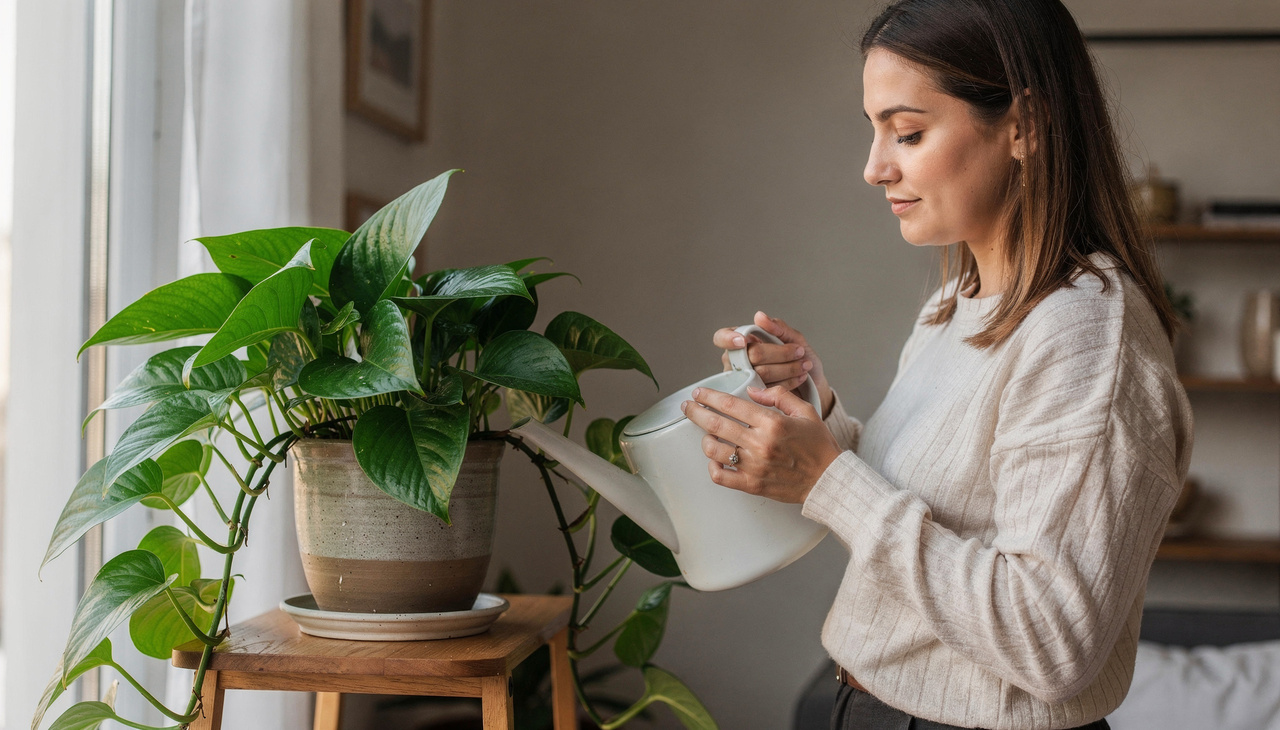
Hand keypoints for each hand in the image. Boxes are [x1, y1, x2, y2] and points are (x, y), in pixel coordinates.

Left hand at [680, 385, 842, 503]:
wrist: (829, 480)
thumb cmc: (818, 446)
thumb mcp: (804, 411)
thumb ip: (778, 396)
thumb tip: (752, 390)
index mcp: (772, 423)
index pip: (730, 405)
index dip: (709, 397)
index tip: (699, 393)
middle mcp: (760, 444)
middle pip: (716, 425)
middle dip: (696, 413)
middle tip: (688, 407)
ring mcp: (754, 466)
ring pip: (714, 450)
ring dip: (705, 439)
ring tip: (706, 434)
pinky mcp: (752, 485)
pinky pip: (721, 476)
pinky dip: (712, 467)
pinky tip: (715, 459)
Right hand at [714, 311, 833, 417]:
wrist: (814, 385)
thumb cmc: (801, 358)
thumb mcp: (794, 338)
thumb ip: (778, 327)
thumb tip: (759, 316)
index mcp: (742, 342)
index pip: (721, 337)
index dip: (729, 339)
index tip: (743, 341)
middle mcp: (738, 361)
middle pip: (750, 355)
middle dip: (779, 352)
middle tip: (799, 351)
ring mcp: (744, 381)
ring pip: (760, 372)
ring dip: (788, 367)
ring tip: (804, 365)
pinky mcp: (756, 398)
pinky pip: (767, 388)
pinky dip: (788, 381)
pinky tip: (799, 377)